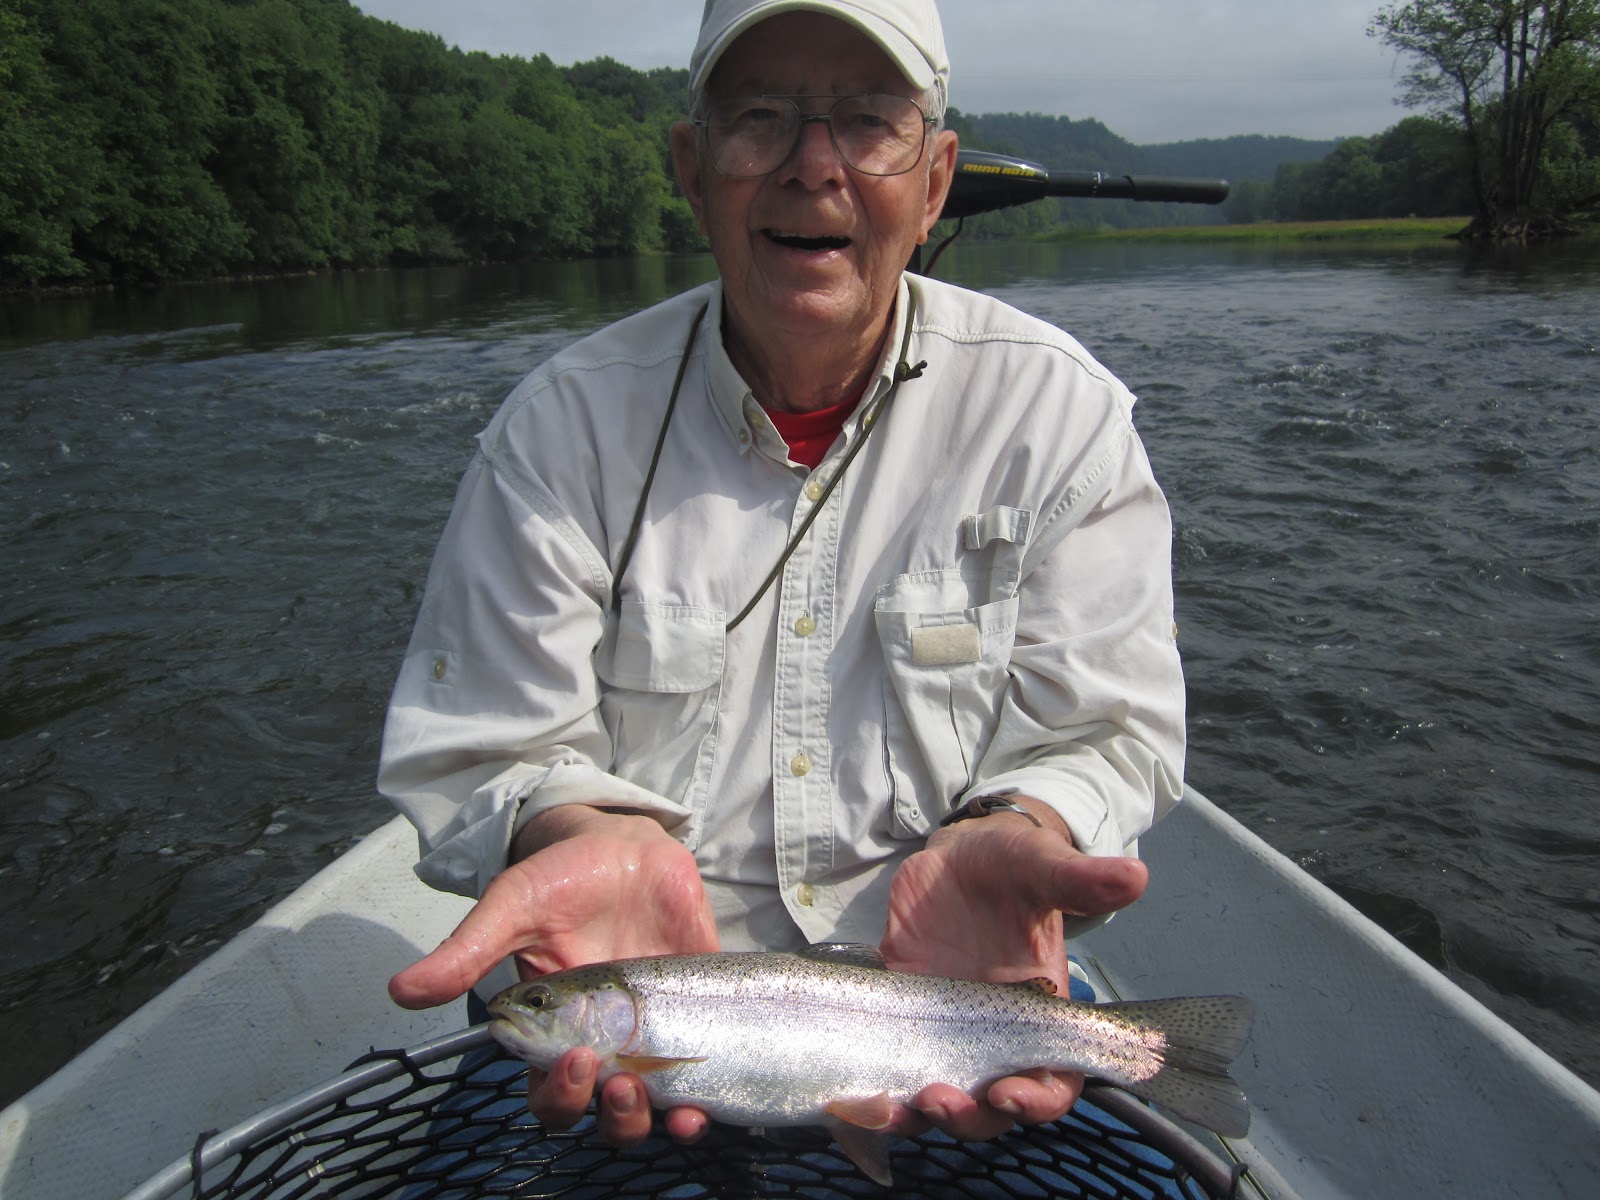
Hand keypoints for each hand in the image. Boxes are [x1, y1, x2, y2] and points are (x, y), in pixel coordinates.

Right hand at [388, 805, 718, 1144]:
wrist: (623, 842)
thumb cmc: (560, 879)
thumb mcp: (511, 907)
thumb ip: (466, 953)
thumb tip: (401, 991)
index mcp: (555, 1033)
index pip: (550, 1094)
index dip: (560, 1095)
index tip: (574, 1060)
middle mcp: (606, 1044)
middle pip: (604, 1114)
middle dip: (612, 1115)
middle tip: (619, 1084)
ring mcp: (654, 1031)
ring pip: (654, 1107)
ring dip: (659, 1121)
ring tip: (669, 1109)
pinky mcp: (698, 1008)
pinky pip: (704, 1069)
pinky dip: (706, 1097)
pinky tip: (704, 1104)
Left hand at [879, 799, 1147, 1140]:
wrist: (957, 856)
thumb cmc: (1011, 862)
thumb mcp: (1041, 863)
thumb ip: (1081, 880)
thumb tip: (1134, 875)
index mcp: (1040, 1014)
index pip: (1053, 1082)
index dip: (1038, 1101)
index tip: (1010, 1093)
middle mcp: (994, 1037)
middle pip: (990, 1108)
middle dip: (967, 1116)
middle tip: (937, 1098)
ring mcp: (944, 1033)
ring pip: (936, 1099)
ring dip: (913, 1116)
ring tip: (888, 1106)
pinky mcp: (901, 1018)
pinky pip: (888, 1070)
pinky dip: (870, 1093)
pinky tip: (846, 1096)